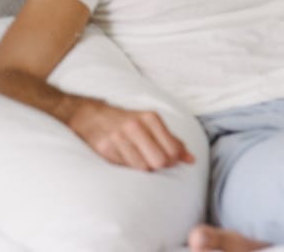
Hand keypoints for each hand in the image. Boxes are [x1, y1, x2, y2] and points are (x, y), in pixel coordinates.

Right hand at [69, 98, 193, 170]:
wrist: (92, 116)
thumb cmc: (128, 122)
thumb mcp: (151, 124)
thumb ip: (172, 141)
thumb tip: (191, 159)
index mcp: (151, 118)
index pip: (172, 149)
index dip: (173, 160)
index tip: (169, 161)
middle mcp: (135, 126)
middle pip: (159, 161)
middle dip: (159, 166)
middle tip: (154, 163)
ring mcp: (119, 138)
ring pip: (142, 167)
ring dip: (143, 168)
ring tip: (138, 159)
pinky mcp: (105, 149)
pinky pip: (124, 168)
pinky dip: (128, 167)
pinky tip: (125, 158)